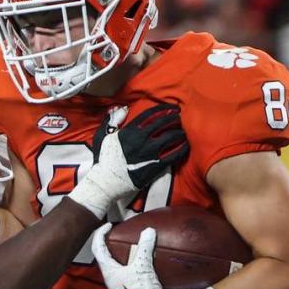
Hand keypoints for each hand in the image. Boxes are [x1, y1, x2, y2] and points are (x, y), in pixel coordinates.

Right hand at [69, 104, 188, 217]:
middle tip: (180, 116)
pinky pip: (174, 155)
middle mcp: (141, 140)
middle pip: (163, 123)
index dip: (163, 108)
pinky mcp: (155, 166)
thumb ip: (111, 121)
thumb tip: (121, 109)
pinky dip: (182, 148)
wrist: (107, 181)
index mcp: (129, 131)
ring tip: (183, 130)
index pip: (150, 114)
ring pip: (171, 137)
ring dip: (179, 132)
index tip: (171, 107)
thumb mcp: (102, 136)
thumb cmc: (104, 159)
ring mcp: (150, 153)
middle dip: (174, 117)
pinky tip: (186, 145)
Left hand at [92, 222, 223, 288]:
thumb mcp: (143, 266)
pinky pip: (125, 274)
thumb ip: (145, 247)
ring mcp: (119, 287)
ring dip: (119, 256)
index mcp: (108, 272)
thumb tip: (149, 230)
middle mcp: (110, 280)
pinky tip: (139, 264)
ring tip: (129, 247)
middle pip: (105, 257)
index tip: (108, 225)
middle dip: (110, 244)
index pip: (98, 248)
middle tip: (118, 234)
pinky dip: (128, 265)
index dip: (100, 233)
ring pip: (115, 266)